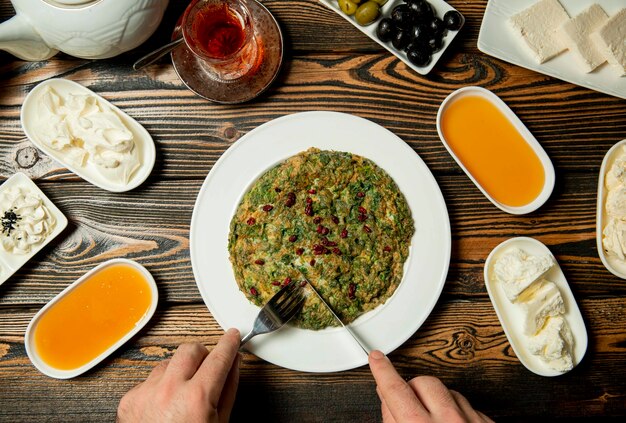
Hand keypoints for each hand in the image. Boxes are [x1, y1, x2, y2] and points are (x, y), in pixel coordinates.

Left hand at [117, 328, 240, 422]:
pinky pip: (149, 380)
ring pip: (168, 362)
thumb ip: (228, 389)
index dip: (229, 343)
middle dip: (202, 354)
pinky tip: (165, 407)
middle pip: (190, 349)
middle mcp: (169, 390)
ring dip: (180, 371)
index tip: (232, 336)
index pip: (219, 356)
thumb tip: (233, 364)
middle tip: (208, 367)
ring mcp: (145, 393)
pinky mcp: (129, 399)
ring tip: (184, 395)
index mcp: (197, 398)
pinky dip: (160, 387)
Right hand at [368, 350, 492, 422]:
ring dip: (437, 401)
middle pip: (423, 383)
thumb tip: (388, 402)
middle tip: (407, 407)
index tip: (376, 357)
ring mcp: (473, 421)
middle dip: (412, 390)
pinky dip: (459, 412)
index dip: (383, 371)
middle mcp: (449, 421)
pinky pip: (470, 406)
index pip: (395, 391)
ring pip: (449, 392)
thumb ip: (393, 422)